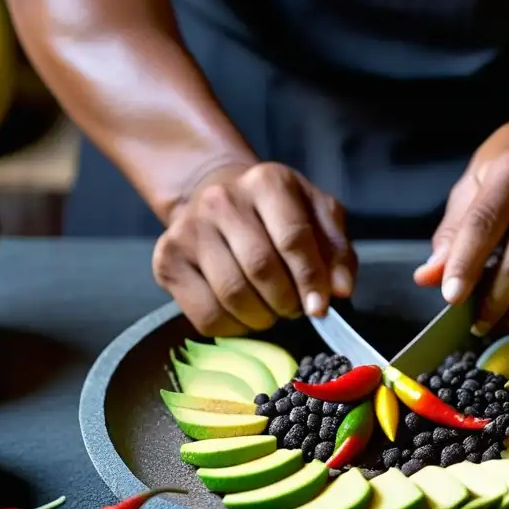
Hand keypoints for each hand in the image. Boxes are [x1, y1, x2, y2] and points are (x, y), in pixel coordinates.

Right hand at [153, 162, 355, 335]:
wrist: (219, 203)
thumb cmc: (278, 216)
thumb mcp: (317, 217)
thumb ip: (337, 251)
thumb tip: (341, 291)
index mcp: (267, 182)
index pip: (292, 238)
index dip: (310, 279)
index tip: (320, 308)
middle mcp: (222, 200)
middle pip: (260, 268)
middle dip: (286, 301)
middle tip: (294, 309)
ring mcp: (188, 229)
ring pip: (232, 294)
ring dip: (261, 317)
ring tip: (271, 311)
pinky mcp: (167, 260)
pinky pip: (205, 313)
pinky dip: (233, 326)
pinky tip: (244, 315)